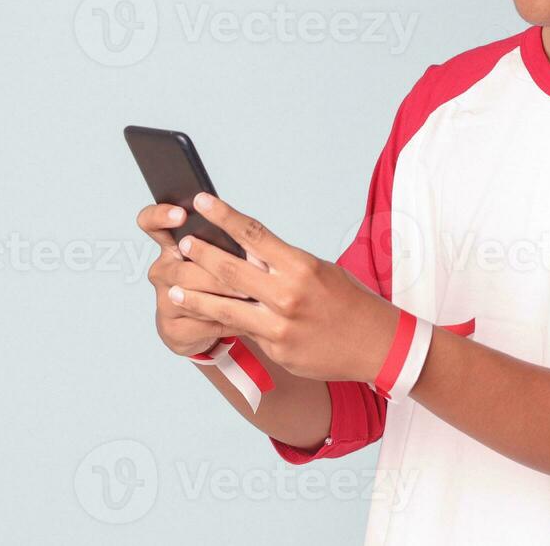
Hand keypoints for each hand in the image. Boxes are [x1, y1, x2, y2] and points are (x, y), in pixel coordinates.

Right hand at [137, 202, 244, 356]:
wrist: (201, 326)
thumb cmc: (216, 281)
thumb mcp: (222, 257)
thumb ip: (229, 245)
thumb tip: (252, 245)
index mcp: (172, 244)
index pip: (151, 222)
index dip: (162, 216)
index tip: (181, 214)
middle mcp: (162, 270)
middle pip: (184, 270)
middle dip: (219, 275)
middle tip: (249, 277)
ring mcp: (163, 299)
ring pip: (192, 298)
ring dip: (225, 299)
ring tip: (252, 297)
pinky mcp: (170, 327)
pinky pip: (200, 323)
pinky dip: (225, 321)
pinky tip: (244, 319)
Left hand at [166, 192, 399, 382]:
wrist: (375, 344)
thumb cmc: (349, 301)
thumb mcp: (320, 272)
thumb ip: (282, 265)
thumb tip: (246, 252)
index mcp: (301, 266)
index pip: (253, 233)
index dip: (223, 215)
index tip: (202, 201)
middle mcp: (288, 293)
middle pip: (232, 269)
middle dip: (202, 254)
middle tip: (183, 244)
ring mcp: (280, 324)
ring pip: (226, 306)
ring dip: (196, 296)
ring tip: (174, 289)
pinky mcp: (277, 348)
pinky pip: (244, 331)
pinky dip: (222, 322)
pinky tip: (205, 317)